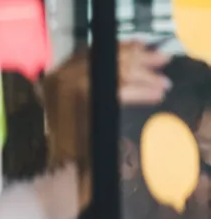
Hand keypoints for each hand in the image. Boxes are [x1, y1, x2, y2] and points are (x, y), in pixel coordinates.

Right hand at [40, 41, 170, 167]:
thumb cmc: (71, 146)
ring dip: (145, 76)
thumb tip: (121, 69)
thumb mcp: (74, 110)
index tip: (142, 47)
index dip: (119, 47)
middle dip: (138, 57)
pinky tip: (156, 95)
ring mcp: (69, 85)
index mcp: (55, 78)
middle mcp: (59, 77)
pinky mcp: (84, 96)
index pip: (90, 51)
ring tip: (163, 83)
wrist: (63, 172)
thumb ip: (87, 88)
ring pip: (116, 71)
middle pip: (105, 58)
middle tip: (162, 60)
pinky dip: (142, 91)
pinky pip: (120, 88)